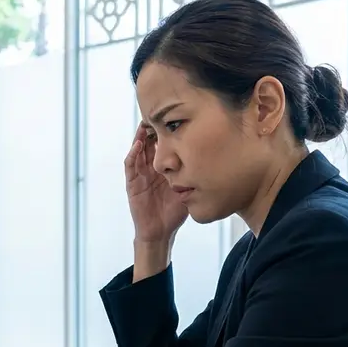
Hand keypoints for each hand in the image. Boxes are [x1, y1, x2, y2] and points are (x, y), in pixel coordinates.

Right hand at [125, 124, 187, 243]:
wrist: (161, 232)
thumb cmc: (174, 212)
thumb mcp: (188, 190)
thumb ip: (195, 177)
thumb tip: (216, 163)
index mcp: (164, 169)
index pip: (164, 145)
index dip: (167, 132)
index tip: (175, 118)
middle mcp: (150, 169)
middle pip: (150, 143)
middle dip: (153, 129)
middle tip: (158, 114)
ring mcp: (140, 175)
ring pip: (138, 150)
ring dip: (140, 137)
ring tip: (145, 123)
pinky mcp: (132, 184)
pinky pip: (130, 166)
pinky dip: (133, 154)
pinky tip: (138, 144)